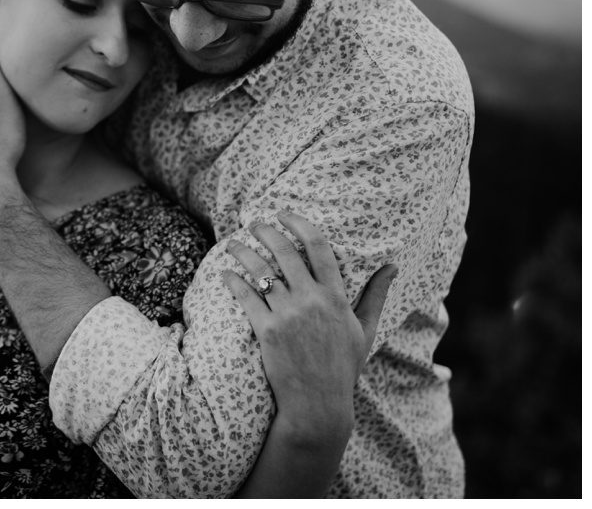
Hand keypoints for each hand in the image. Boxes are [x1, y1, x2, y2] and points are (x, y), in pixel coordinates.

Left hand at [222, 210, 396, 441]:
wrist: (318, 404)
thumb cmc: (342, 367)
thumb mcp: (364, 330)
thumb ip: (376, 295)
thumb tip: (393, 266)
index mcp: (336, 297)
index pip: (319, 247)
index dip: (300, 224)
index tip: (284, 213)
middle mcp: (312, 301)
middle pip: (285, 251)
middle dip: (266, 231)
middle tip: (255, 223)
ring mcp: (289, 314)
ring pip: (261, 270)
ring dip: (244, 251)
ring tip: (233, 244)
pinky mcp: (267, 330)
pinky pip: (246, 296)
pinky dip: (232, 281)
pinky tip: (224, 273)